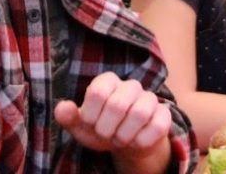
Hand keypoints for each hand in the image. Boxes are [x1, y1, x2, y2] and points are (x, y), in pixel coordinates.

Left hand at [53, 71, 171, 152]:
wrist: (126, 144)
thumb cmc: (102, 129)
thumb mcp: (82, 126)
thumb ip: (69, 117)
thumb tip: (62, 108)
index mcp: (108, 81)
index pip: (97, 92)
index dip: (91, 115)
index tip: (91, 123)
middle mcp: (130, 85)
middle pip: (117, 104)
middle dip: (106, 128)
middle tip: (105, 134)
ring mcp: (149, 99)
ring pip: (139, 114)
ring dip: (124, 135)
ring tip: (120, 138)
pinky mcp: (163, 115)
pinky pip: (156, 127)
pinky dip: (141, 141)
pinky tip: (135, 141)